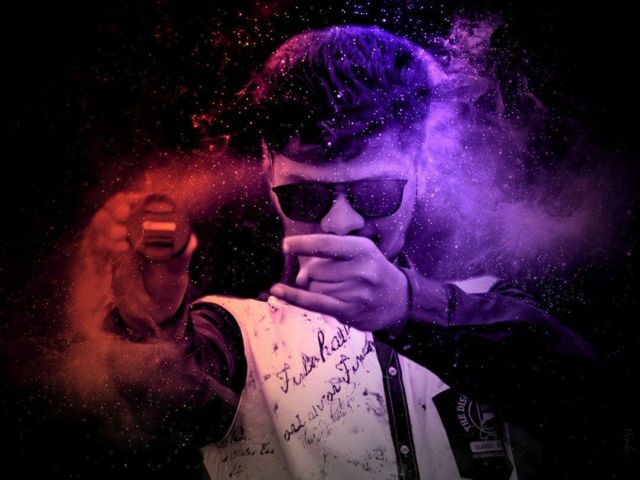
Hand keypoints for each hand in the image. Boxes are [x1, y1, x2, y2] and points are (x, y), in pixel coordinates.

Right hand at [79, 192, 197, 335]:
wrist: (150, 312)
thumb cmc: (166, 287)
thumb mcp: (175, 272)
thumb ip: (181, 256)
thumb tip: (192, 240)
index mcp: (149, 226)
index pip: (136, 201)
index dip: (130, 199)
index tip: (130, 207)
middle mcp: (131, 229)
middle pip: (114, 206)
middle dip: (114, 210)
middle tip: (122, 224)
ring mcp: (115, 241)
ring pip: (101, 219)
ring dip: (106, 224)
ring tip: (121, 239)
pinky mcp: (101, 255)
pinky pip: (92, 240)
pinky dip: (98, 240)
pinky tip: (116, 248)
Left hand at [270, 234, 408, 331]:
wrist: (399, 299)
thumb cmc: (371, 270)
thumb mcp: (358, 251)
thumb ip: (329, 256)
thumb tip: (299, 276)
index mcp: (362, 249)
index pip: (325, 244)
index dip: (302, 244)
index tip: (286, 245)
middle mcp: (361, 270)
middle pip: (315, 270)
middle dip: (310, 273)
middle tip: (325, 277)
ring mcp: (356, 293)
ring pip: (314, 287)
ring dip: (314, 288)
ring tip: (334, 288)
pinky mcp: (350, 311)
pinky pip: (314, 303)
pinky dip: (293, 297)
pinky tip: (277, 291)